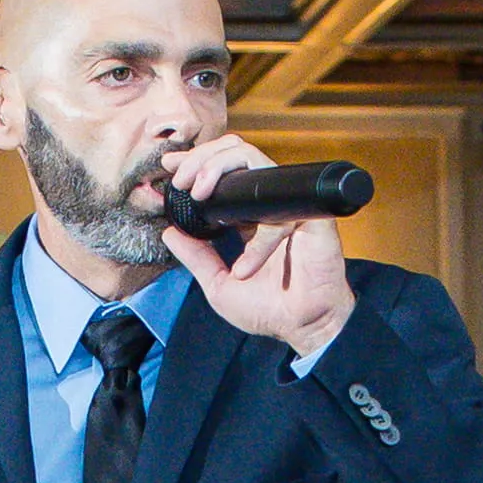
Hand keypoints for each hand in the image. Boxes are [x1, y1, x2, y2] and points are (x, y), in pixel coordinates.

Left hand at [151, 134, 352, 359]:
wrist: (303, 327)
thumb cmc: (269, 309)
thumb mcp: (219, 285)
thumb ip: (197, 257)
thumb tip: (169, 234)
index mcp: (248, 215)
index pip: (225, 174)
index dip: (199, 161)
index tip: (171, 165)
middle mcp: (268, 205)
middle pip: (238, 154)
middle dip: (204, 157)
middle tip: (183, 178)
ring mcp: (290, 207)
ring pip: (257, 163)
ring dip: (221, 169)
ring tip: (199, 193)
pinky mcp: (312, 219)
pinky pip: (281, 214)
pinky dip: (260, 239)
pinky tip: (245, 266)